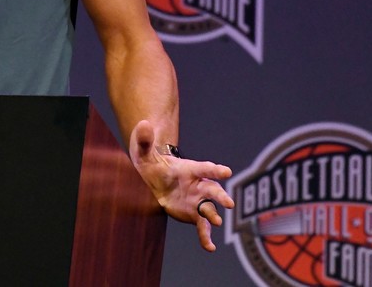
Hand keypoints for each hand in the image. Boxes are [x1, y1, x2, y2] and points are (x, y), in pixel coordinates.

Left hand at [129, 120, 233, 251]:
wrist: (153, 181)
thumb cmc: (152, 164)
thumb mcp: (145, 153)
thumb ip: (146, 141)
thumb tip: (142, 124)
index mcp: (190, 169)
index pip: (205, 168)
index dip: (215, 169)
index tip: (227, 171)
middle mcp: (199, 185)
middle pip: (212, 190)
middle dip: (221, 196)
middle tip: (229, 203)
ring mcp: (198, 201)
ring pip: (209, 209)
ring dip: (213, 216)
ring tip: (216, 222)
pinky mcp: (193, 215)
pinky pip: (202, 227)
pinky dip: (206, 238)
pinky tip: (210, 248)